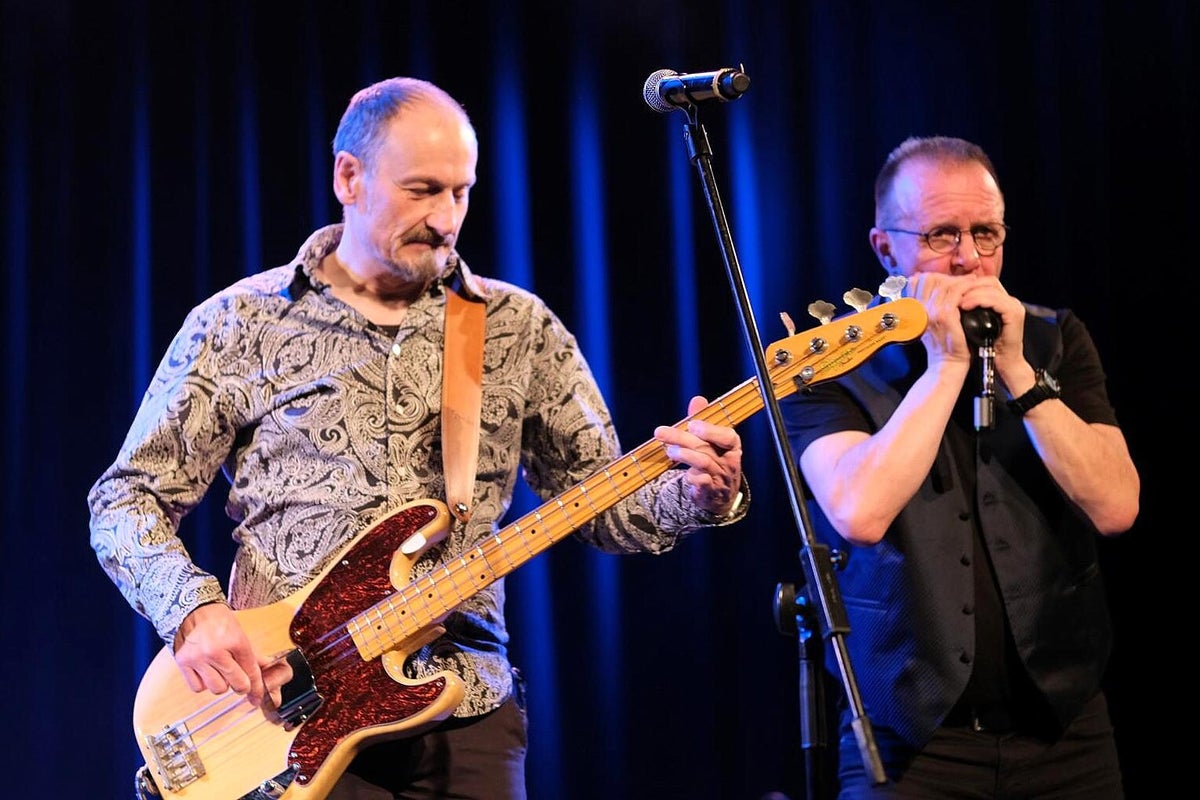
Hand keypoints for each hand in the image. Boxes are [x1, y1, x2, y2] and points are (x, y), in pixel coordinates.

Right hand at [172, 602, 288, 708]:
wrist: (191, 609)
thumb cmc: (217, 620)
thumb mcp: (239, 633)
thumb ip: (251, 654)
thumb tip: (266, 668)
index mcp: (234, 641)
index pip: (251, 671)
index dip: (257, 687)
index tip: (258, 696)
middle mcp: (215, 651)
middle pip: (236, 684)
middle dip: (241, 686)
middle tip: (240, 682)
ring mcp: (198, 658)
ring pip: (217, 689)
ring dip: (221, 684)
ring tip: (220, 672)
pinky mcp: (183, 663)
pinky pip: (198, 687)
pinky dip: (203, 684)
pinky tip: (205, 672)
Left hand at [654, 395, 743, 515]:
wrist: (721, 495)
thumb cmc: (715, 461)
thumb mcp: (712, 441)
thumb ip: (704, 421)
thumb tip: (697, 400)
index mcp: (732, 446)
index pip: (728, 437)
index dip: (711, 430)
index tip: (692, 424)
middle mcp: (729, 461)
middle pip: (705, 447)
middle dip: (681, 438)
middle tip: (660, 432)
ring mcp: (720, 477)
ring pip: (702, 462)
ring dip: (684, 455)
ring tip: (669, 450)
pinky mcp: (710, 491)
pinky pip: (701, 482)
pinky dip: (690, 476)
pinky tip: (683, 473)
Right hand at [903, 272, 977, 366]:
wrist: (947, 364)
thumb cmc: (942, 345)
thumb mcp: (928, 324)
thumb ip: (927, 307)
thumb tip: (936, 292)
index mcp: (912, 309)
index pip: (918, 281)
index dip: (934, 277)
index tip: (947, 280)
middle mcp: (919, 309)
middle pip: (930, 278)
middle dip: (947, 277)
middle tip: (963, 280)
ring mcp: (931, 311)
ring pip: (944, 284)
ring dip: (960, 280)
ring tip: (972, 282)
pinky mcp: (946, 316)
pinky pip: (956, 293)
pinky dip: (966, 287)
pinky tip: (974, 288)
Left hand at [958, 276, 1027, 372]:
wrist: (1003, 363)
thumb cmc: (987, 346)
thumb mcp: (974, 324)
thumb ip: (967, 310)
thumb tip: (947, 299)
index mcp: (1002, 301)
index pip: (984, 282)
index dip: (967, 284)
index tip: (950, 290)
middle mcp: (1011, 300)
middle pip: (989, 281)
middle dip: (968, 285)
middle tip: (951, 293)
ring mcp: (1014, 306)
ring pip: (991, 289)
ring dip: (971, 293)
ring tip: (956, 300)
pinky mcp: (1015, 314)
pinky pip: (996, 301)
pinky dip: (979, 300)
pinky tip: (965, 306)